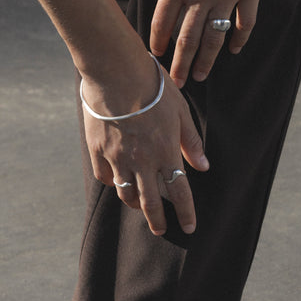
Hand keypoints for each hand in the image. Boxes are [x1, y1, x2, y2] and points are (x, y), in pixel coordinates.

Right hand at [81, 62, 208, 235]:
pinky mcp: (98, 150)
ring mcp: (117, 158)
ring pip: (126, 193)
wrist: (116, 70)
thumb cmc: (153, 86)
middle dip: (157, 221)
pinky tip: (116, 180)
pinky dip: (111, 182)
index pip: (180, 192)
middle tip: (160, 230)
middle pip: (150, 203)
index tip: (189, 227)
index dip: (186, 213)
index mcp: (165, 152)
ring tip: (139, 206)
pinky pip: (104, 176)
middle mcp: (142, 161)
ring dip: (135, 204)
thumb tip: (203, 166)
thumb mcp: (180, 111)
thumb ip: (190, 142)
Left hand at [147, 0, 276, 86]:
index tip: (156, 56)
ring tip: (201, 76)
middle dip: (180, 65)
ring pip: (214, 38)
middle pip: (186, 40)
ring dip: (206, 61)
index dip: (158, 43)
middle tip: (177, 83)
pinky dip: (239, 39)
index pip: (162, 23)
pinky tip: (234, 50)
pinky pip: (244, 22)